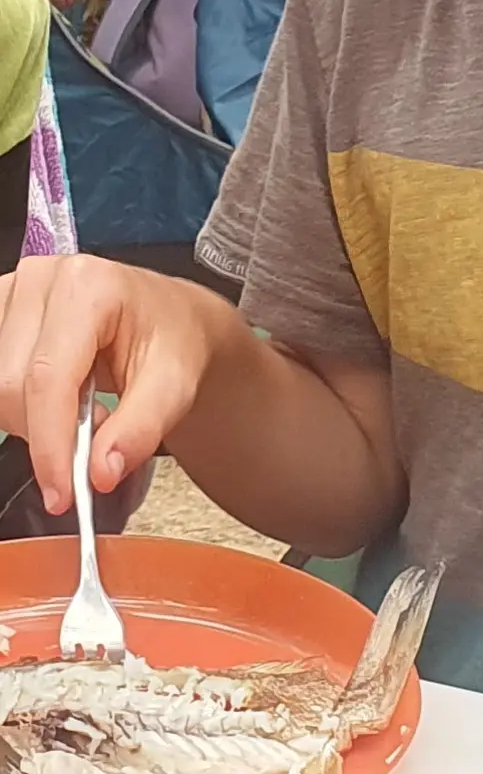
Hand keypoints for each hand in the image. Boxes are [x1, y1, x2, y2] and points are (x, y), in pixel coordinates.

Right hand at [0, 255, 227, 514]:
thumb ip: (140, 429)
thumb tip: (101, 473)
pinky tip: (50, 398)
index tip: (62, 494)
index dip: (49, 445)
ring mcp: (15, 289)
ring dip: (29, 418)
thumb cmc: (172, 339)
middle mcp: (43, 279)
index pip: (47, 379)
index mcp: (90, 286)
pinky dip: (16, 403)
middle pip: (11, 386)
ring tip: (77, 405)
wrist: (168, 317)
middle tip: (93, 434)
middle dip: (47, 432)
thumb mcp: (176, 385)